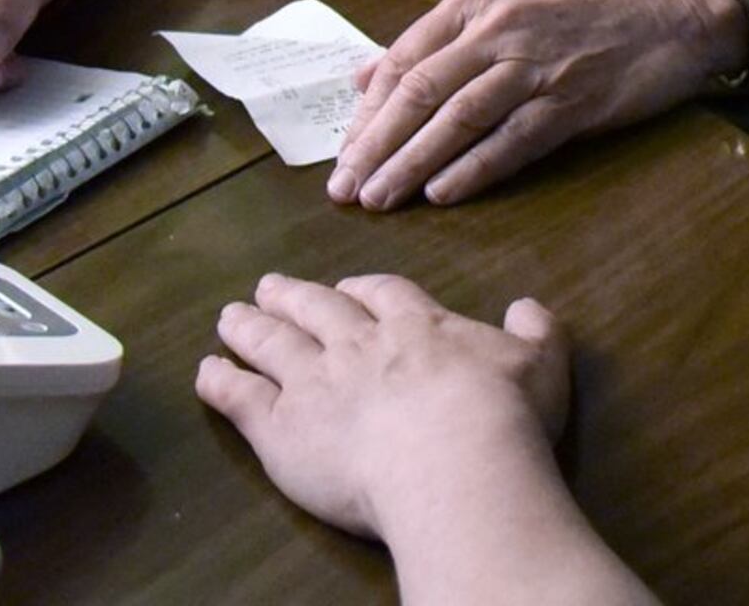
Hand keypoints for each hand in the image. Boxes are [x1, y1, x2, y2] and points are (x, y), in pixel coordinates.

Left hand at [194, 272, 572, 540]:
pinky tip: (207, 372)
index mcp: (417, 326)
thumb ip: (536, 331)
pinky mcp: (280, 426)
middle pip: (316, 308)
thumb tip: (530, 307)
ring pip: (271, 342)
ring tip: (230, 315)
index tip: (350, 289)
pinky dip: (220, 380)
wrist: (454, 462)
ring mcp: (314, 381)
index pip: (383, 294)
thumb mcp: (541, 363)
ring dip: (248, 326)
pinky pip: (239, 396)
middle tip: (270, 286)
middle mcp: (358, 344)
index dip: (363, 290)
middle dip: (293, 296)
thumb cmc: (503, 416)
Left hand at [328, 0, 736, 209]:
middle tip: (344, 191)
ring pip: (457, 119)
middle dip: (375, 146)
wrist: (677, 7)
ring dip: (411, 164)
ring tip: (379, 200)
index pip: (402, 60)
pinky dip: (473, 169)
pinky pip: (512, 141)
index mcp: (475, 1)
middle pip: (419, 92)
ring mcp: (537, 64)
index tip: (341, 156)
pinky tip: (442, 194)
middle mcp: (499, 27)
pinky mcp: (573, 100)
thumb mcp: (506, 5)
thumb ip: (437, 41)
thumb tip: (364, 75)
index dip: (367, 114)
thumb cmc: (589, 11)